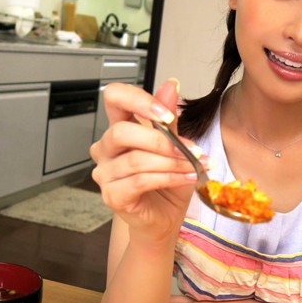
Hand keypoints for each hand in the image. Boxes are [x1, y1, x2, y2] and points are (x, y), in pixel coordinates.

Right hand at [90, 80, 206, 237]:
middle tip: (191, 149)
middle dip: (160, 140)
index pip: (113, 97)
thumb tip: (171, 84)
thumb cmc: (167, 183)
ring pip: (136, 160)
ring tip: (196, 165)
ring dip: (172, 162)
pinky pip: (140, 181)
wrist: (164, 218)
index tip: (167, 115)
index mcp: (119, 128)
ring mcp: (105, 173)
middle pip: (121, 132)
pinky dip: (169, 178)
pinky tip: (189, 177)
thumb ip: (169, 120)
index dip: (138, 100)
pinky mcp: (112, 196)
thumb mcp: (175, 147)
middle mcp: (106, 149)